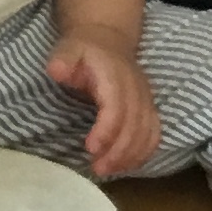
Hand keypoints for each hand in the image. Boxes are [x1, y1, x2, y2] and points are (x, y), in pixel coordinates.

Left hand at [47, 22, 159, 177]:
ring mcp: (146, 100)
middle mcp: (136, 90)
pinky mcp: (150, 108)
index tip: (90, 148)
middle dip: (118, 151)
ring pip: (147, 132)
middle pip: (134, 125)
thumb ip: (63, 59)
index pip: (117, 107)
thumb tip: (57, 70)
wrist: (109, 40)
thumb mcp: (69, 49)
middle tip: (98, 169)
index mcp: (116, 77)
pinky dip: (144, 152)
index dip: (107, 130)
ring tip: (108, 170)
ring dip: (131, 156)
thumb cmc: (85, 50)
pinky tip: (127, 165)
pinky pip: (154, 133)